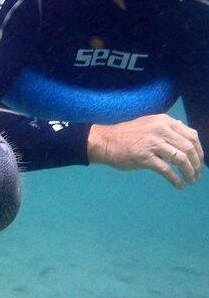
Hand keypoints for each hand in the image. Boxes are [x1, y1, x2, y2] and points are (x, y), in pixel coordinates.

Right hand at [87, 114, 203, 188]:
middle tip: (196, 174)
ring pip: (181, 159)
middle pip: (189, 148)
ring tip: (190, 180)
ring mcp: (152, 143)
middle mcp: (160, 129)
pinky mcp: (144, 157)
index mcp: (163, 121)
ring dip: (189, 173)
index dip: (199, 151)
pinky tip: (178, 185)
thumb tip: (185, 129)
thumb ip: (166, 126)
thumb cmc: (126, 134)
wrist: (105, 141)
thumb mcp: (148, 123)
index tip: (198, 161)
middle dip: (196, 164)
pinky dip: (176, 179)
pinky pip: (166, 170)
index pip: (191, 135)